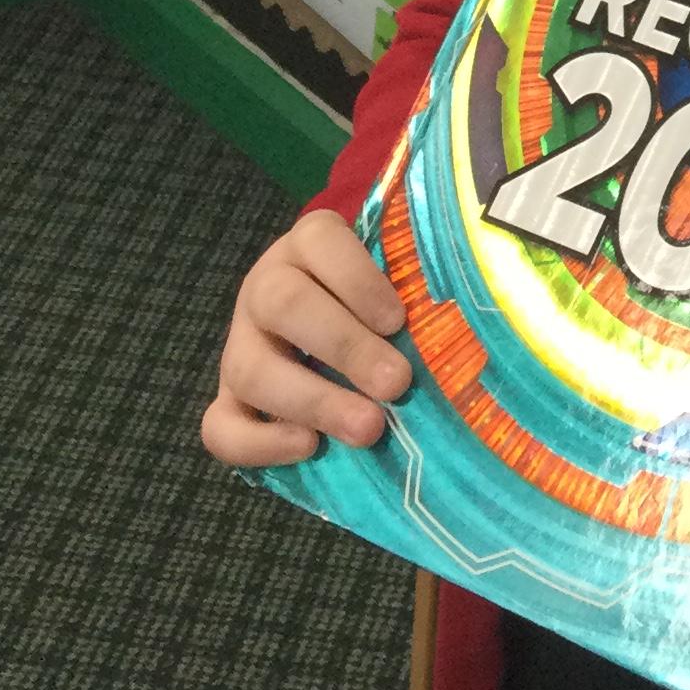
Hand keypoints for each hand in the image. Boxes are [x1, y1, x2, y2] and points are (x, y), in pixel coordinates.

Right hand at [201, 207, 410, 465]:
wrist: (332, 320)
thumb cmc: (381, 298)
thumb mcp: (398, 276)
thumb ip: (419, 286)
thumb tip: (469, 323)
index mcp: (310, 246)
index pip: (320, 241)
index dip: (357, 279)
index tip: (398, 319)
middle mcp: (266, 287)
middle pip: (284, 304)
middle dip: (344, 346)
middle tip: (396, 383)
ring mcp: (241, 345)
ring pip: (251, 368)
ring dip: (313, 401)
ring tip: (368, 428)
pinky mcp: (229, 399)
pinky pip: (220, 426)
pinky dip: (260, 442)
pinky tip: (308, 448)